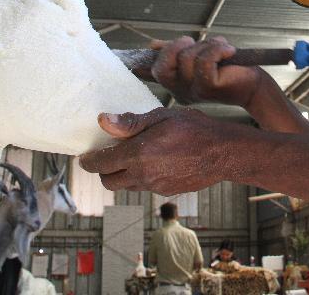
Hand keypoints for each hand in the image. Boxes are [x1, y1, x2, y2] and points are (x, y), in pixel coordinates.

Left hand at [79, 108, 230, 194]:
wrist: (223, 153)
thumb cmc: (193, 128)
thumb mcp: (161, 116)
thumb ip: (130, 122)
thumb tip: (102, 121)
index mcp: (137, 155)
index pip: (100, 164)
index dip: (89, 161)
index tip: (85, 156)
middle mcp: (143, 175)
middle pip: (109, 182)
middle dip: (103, 170)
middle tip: (106, 156)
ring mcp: (155, 186)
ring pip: (126, 186)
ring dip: (122, 175)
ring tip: (130, 157)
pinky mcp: (167, 191)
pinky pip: (145, 187)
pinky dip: (140, 177)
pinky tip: (152, 162)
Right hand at [138, 36, 267, 107]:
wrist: (251, 83)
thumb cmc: (225, 68)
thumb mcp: (198, 56)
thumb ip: (176, 52)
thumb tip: (152, 46)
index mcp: (175, 85)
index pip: (152, 74)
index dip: (139, 65)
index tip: (132, 57)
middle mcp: (180, 92)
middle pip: (162, 66)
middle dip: (176, 46)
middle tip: (192, 41)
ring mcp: (193, 92)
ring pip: (187, 58)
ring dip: (205, 45)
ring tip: (220, 48)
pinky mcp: (209, 87)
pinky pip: (204, 61)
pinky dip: (217, 49)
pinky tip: (229, 50)